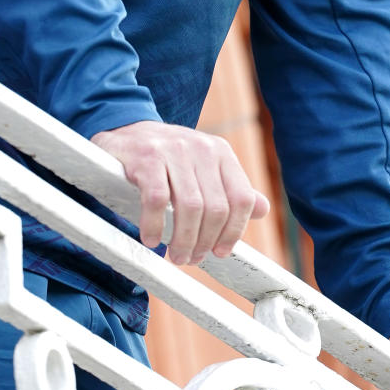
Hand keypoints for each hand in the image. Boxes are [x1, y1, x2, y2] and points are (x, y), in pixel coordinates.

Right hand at [91, 121, 269, 264]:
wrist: (126, 130)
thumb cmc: (168, 157)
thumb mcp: (203, 167)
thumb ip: (231, 188)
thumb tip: (262, 209)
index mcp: (221, 152)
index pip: (241, 198)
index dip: (234, 232)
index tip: (219, 252)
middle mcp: (201, 148)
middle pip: (215, 208)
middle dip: (204, 242)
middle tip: (190, 258)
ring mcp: (173, 150)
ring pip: (189, 207)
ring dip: (183, 240)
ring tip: (175, 255)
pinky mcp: (146, 157)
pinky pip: (156, 200)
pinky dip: (154, 226)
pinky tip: (151, 238)